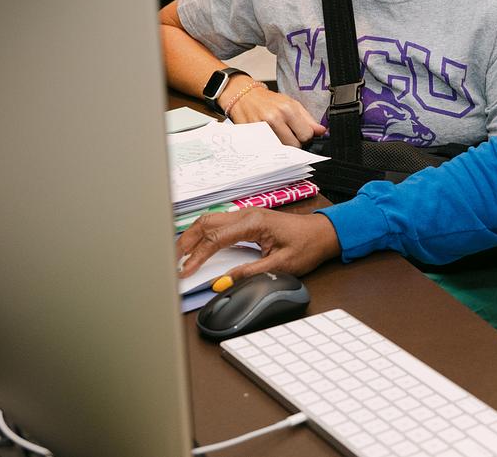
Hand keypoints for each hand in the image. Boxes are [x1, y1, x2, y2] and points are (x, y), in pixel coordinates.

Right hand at [176, 208, 341, 280]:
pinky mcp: (248, 221)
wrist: (324, 234)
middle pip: (206, 223)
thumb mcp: (281, 264)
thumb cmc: (308, 245)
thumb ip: (250, 273)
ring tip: (179, 256)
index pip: (215, 238)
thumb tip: (223, 282)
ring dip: (192, 236)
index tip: (184, 271)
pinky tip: (197, 248)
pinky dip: (204, 235)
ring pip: (210, 221)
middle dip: (186, 241)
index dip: (196, 256)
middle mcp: (247, 214)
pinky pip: (219, 225)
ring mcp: (246, 215)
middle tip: (172, 261)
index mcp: (254, 222)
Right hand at [226, 85, 325, 146]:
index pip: (306, 135)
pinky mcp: (251, 135)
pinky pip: (268, 149)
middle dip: (295, 143)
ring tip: (279, 136)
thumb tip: (322, 131)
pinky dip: (271, 147)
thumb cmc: (269, 100)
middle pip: (294, 145)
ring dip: (283, 146)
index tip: (301, 132)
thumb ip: (308, 119)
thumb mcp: (292, 104)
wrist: (244, 96)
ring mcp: (261, 128)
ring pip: (282, 150)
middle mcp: (274, 118)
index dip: (306, 136)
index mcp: (288, 109)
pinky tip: (269, 139)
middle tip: (290, 135)